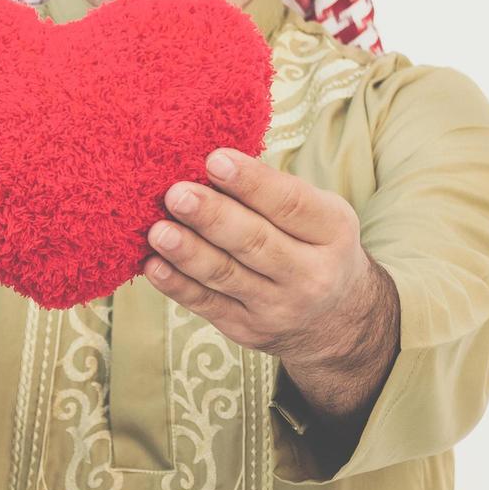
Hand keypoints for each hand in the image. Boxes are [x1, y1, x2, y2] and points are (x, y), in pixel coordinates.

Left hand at [143, 147, 399, 424]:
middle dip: (212, 217)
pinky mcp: (246, 329)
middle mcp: (310, 274)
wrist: (334, 322)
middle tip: (177, 194)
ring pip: (226, 275)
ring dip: (188, 252)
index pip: (290, 205)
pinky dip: (177, 285)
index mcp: (333, 232)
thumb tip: (211, 162)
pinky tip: (154, 266)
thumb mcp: (320, 216)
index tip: (215, 160)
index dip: (252, 183)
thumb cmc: (315, 247)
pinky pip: (206, 305)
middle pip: (255, 242)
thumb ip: (275, 193)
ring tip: (158, 231)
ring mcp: (277, 307)